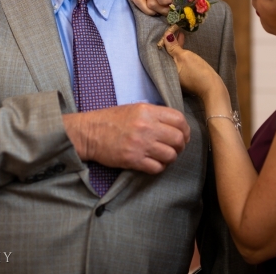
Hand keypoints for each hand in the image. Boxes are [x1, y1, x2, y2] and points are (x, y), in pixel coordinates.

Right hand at [63, 103, 190, 173]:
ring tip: (164, 156)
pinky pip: (157, 167)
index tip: (183, 135)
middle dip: (181, 146)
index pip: (179, 119)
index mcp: (147, 111)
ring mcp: (140, 144)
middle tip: (176, 148)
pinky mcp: (133, 160)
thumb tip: (175, 125)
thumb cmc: (111, 120)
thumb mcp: (134, 109)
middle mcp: (146, 127)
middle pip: (178, 139)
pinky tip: (153, 163)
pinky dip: (159, 167)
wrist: (89, 133)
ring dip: (170, 158)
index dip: (185, 129)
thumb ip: (155, 115)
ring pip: (170, 155)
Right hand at [130, 0, 193, 15]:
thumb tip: (169, 8)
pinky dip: (143, 6)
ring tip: (160, 10)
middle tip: (170, 8)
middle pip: (149, 0)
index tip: (172, 1)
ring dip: (150, 10)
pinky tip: (153, 8)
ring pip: (139, 0)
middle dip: (161, 9)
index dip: (164, 0)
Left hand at [162, 29, 229, 108]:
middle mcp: (168, 73)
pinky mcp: (185, 76)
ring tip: (179, 34)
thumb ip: (174, 48)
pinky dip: (180, 52)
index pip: (161, 51)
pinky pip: (179, 61)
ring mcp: (177, 75)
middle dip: (170, 42)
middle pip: (167, 54)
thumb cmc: (197, 72)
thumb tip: (166, 36)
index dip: (164, 39)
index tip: (168, 29)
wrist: (212, 88)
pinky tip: (183, 46)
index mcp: (165, 69)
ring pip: (173, 57)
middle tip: (174, 29)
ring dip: (176, 46)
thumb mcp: (184, 57)